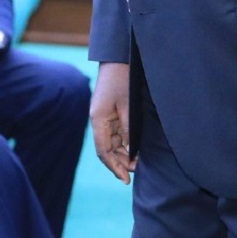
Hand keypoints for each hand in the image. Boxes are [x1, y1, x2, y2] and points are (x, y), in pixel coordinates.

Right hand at [90, 62, 133, 183]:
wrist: (119, 58)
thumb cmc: (122, 79)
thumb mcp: (128, 105)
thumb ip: (129, 129)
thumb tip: (132, 150)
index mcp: (98, 120)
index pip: (103, 151)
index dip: (114, 167)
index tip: (125, 179)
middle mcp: (98, 121)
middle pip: (107, 149)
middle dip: (121, 162)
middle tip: (136, 172)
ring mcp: (104, 117)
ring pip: (112, 143)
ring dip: (124, 153)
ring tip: (138, 163)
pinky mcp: (110, 113)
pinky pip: (116, 133)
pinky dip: (125, 143)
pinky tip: (135, 149)